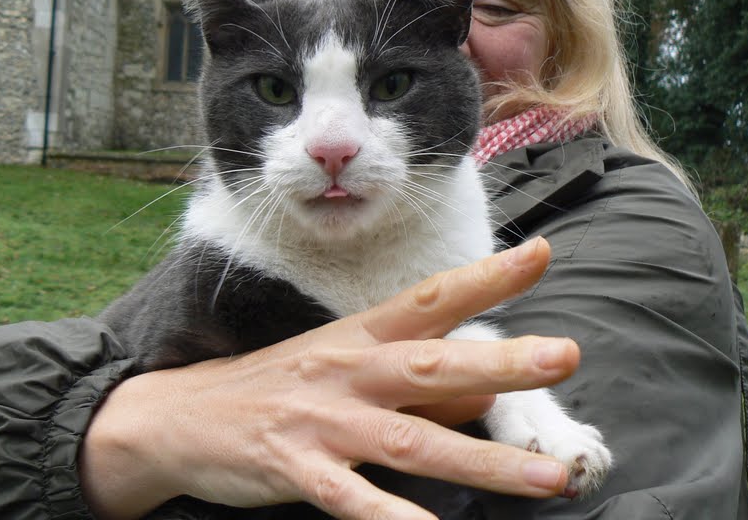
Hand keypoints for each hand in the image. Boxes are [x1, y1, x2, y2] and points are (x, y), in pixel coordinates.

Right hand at [80, 237, 579, 519]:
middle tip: (565, 355)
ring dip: (484, 461)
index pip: (433, 297)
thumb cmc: (279, 388)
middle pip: (434, 363)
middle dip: (501, 362)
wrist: (181, 415)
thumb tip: (485, 403)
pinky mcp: (295, 469)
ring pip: (413, 442)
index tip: (543, 253)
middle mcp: (349, 370)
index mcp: (361, 335)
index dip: (487, 277)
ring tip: (549, 478)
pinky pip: (353, 501)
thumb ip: (417, 387)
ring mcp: (323, 421)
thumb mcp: (345, 369)